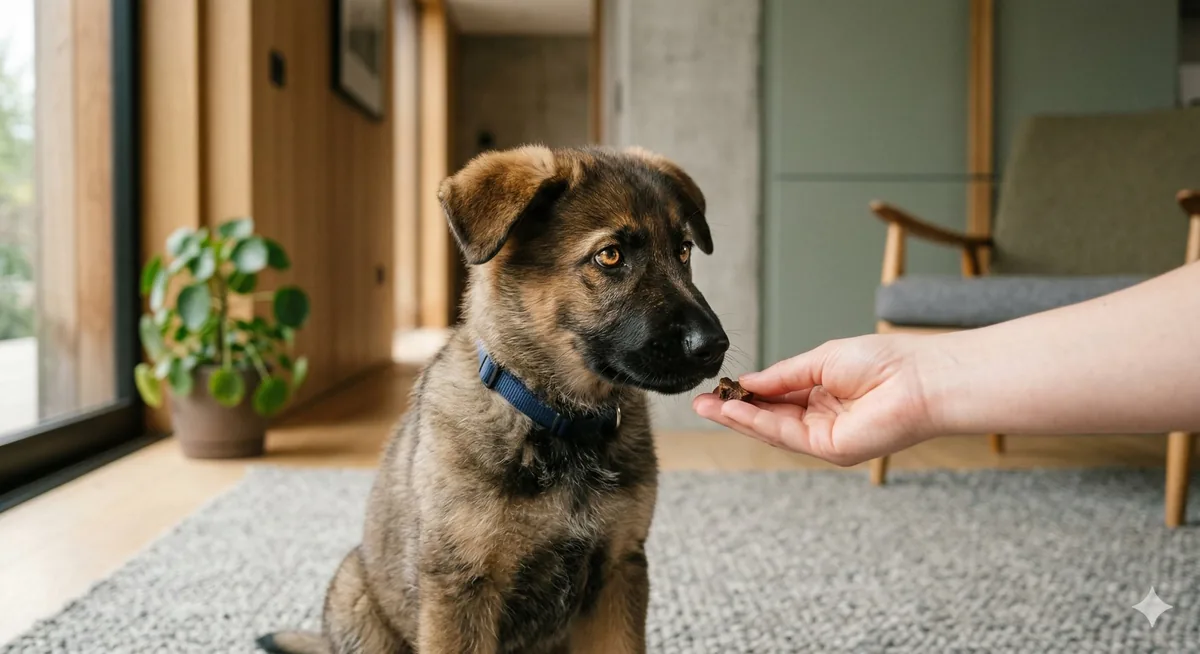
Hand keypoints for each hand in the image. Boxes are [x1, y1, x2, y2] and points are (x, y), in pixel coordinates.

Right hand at [693, 335, 942, 464]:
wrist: (920, 378)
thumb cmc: (885, 362)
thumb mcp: (820, 360)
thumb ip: (783, 375)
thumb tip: (749, 381)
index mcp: (823, 395)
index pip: (776, 398)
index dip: (747, 394)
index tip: (718, 388)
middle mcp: (822, 419)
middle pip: (769, 419)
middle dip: (733, 411)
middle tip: (700, 404)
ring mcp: (825, 437)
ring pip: (772, 430)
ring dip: (738, 419)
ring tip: (708, 408)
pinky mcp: (831, 449)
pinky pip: (787, 435)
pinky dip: (759, 423)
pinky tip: (736, 411)